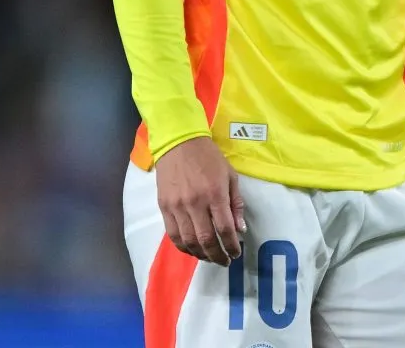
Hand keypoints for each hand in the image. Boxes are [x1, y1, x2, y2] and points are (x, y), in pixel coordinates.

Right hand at [155, 136, 245, 265]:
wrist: (179, 143)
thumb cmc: (209, 157)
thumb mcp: (230, 175)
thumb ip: (235, 202)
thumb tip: (240, 229)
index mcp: (215, 194)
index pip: (225, 229)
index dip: (232, 246)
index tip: (236, 253)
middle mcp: (195, 203)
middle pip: (207, 240)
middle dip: (218, 256)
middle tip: (225, 261)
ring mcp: (178, 207)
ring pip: (189, 241)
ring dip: (201, 255)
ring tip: (210, 257)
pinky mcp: (164, 207)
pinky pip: (173, 235)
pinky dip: (184, 247)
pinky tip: (192, 249)